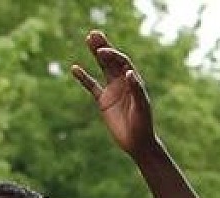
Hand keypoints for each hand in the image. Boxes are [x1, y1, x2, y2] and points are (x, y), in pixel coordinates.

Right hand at [72, 30, 157, 156]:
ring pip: (103, 68)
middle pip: (112, 60)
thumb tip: (128, 72)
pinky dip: (84, 78)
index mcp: (134, 82)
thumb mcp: (141, 107)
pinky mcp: (104, 101)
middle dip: (104, 47)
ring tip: (88, 39)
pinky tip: (75, 69)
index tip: (102, 52)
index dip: (113, 55)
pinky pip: (92, 86)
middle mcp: (124, 83)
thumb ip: (136, 89)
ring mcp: (113, 91)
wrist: (137, 143)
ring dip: (96, 54)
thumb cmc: (144, 125)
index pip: (123, 62)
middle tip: (93, 33)